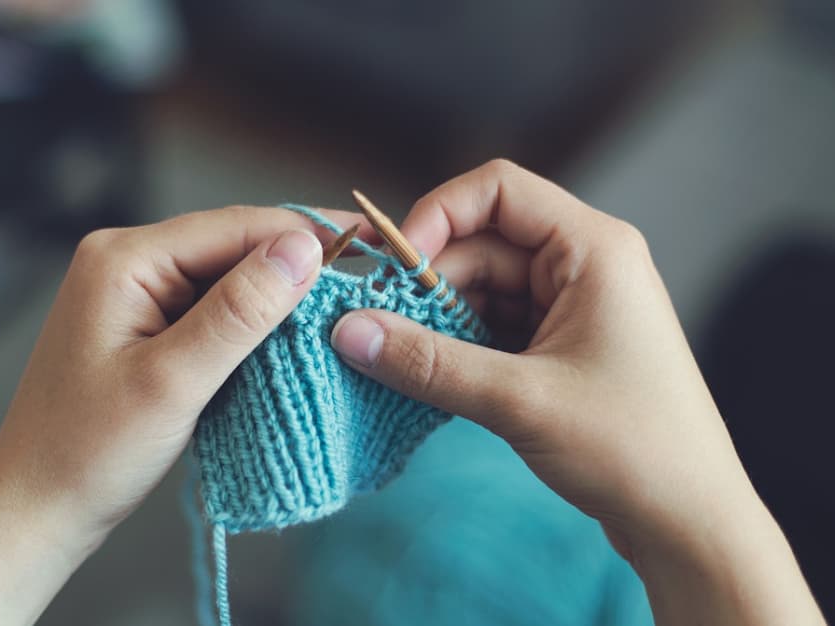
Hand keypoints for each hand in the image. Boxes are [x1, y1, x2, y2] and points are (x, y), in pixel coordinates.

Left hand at [0, 206, 370, 625]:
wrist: (36, 508)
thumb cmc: (88, 452)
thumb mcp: (172, 381)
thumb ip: (238, 312)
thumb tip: (303, 249)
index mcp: (124, 259)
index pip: (235, 227)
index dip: (307, 234)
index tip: (372, 243)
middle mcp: (128, 261)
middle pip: (233, 246)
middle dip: (297, 264)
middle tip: (367, 280)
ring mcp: (135, 292)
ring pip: (227, 277)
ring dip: (279, 295)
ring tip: (343, 306)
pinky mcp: (145, 324)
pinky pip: (211, 308)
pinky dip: (252, 322)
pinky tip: (291, 334)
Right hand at [330, 160, 823, 624]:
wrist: (689, 522)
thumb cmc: (632, 449)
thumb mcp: (520, 400)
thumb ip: (428, 362)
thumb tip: (347, 331)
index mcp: (593, 248)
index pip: (498, 190)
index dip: (435, 216)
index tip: (392, 268)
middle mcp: (583, 264)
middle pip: (481, 244)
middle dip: (427, 284)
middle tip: (375, 328)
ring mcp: (572, 306)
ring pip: (481, 289)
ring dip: (437, 321)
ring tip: (395, 359)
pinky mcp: (559, 346)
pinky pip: (493, 326)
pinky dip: (457, 346)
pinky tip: (426, 374)